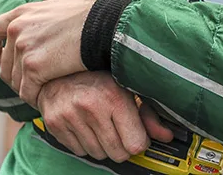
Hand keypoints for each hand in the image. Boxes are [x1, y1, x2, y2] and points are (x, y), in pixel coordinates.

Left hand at [0, 0, 95, 104]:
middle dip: (17, 74)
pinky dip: (35, 98)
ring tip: (43, 90)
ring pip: (15, 80)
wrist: (104, 28)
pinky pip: (27, 92)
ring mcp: (24, 50)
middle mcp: (17, 31)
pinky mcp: (34, 68)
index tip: (1, 57)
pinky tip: (46, 98)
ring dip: (27, 88)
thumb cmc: (91, 13)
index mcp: (21, 14)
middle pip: (3, 64)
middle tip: (34, 80)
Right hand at [39, 71, 173, 161]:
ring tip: (102, 124)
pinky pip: (79, 151)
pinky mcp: (55, 124)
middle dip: (123, 146)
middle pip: (117, 153)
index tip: (138, 134)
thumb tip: (167, 136)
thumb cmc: (99, 76)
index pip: (135, 144)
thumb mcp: (128, 87)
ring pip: (98, 154)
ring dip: (104, 145)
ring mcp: (70, 116)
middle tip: (121, 130)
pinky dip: (86, 143)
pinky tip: (87, 125)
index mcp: (114, 96)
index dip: (140, 142)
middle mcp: (91, 107)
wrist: (60, 68)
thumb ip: (148, 113)